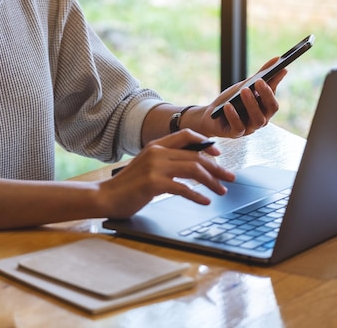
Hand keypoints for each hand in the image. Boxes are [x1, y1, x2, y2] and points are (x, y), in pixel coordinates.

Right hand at [96, 129, 234, 218]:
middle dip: (217, 168)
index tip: (218, 154)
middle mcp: (157, 152)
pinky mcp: (153, 183)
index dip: (206, 143)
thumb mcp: (147, 165)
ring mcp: (155, 167)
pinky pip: (183, 188)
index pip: (187, 135)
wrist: (106, 196)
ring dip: (212, 181)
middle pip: (196, 156)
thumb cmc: (128, 185)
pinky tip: (205, 201)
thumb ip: (166, 160)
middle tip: (230, 178)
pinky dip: (197, 196)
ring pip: (194, 170)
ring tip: (222, 191)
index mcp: (156, 145)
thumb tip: (193, 164)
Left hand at [195, 57, 286, 137]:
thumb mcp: (244, 86)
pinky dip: (234, 115)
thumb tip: (277, 59)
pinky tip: (228, 105)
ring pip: (257, 119)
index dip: (276, 85)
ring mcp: (249, 128)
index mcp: (265, 108)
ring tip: (244, 90)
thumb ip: (261, 76)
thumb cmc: (231, 101)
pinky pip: (238, 127)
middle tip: (259, 81)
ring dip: (251, 104)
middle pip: (270, 109)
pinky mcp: (236, 134)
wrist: (211, 117)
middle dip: (266, 94)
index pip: (274, 97)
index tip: (279, 70)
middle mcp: (261, 119)